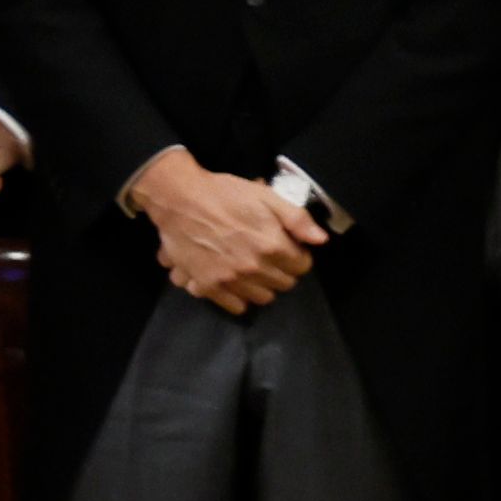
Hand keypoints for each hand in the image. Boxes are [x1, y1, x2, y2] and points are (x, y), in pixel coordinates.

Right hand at [131, 149, 321, 311]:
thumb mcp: (265, 195)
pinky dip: (240, 298)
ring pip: (264, 298)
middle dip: (283, 270)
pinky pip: (237, 307)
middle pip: (285, 284)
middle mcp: (255, 267)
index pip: (302, 265)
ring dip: (264, 286)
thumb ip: (296, 218)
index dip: (298, 255)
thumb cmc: (224, 194)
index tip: (288, 247)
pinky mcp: (210, 286)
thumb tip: (321, 240)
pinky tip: (237, 283)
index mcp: (272, 244)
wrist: (179, 200)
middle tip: (270, 257)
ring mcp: (231, 280)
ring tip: (254, 270)